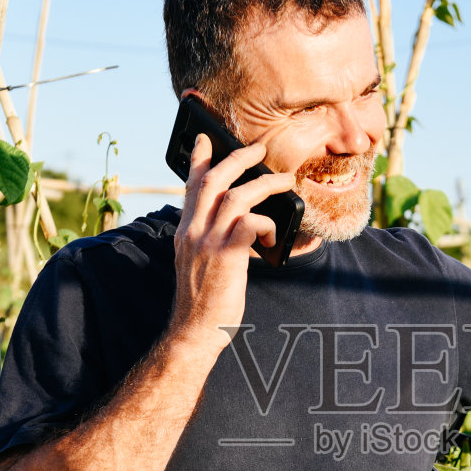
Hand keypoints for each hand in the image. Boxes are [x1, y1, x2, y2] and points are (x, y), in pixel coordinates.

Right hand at [168, 134, 293, 352]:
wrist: (193, 332)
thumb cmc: (202, 302)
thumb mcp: (197, 263)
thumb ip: (211, 240)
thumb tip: (243, 227)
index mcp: (185, 231)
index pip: (190, 186)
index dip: (198, 159)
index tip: (205, 139)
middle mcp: (192, 231)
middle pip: (213, 180)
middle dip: (238, 159)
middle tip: (259, 149)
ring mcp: (207, 242)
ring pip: (236, 196)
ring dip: (264, 185)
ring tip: (285, 182)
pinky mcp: (226, 257)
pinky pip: (250, 224)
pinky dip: (265, 223)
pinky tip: (272, 236)